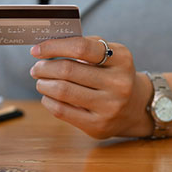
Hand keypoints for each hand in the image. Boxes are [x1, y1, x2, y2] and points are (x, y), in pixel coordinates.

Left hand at [29, 36, 151, 138]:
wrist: (135, 107)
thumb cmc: (111, 74)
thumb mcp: (108, 54)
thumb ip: (82, 46)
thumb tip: (46, 46)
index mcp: (121, 58)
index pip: (81, 47)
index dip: (53, 47)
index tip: (36, 50)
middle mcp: (119, 83)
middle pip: (68, 70)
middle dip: (44, 67)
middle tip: (37, 68)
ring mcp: (110, 106)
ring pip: (62, 91)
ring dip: (43, 84)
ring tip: (40, 81)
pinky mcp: (98, 125)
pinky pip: (62, 111)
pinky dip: (48, 100)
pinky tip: (48, 96)